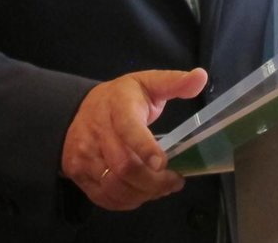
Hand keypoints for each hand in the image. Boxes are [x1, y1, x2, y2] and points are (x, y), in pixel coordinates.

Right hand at [61, 67, 207, 210]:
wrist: (82, 106)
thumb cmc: (123, 97)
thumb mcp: (148, 82)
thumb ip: (174, 82)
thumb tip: (201, 77)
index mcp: (117, 106)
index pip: (128, 129)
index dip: (145, 148)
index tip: (163, 163)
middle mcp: (95, 131)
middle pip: (124, 167)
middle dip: (154, 181)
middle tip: (175, 181)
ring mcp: (83, 155)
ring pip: (114, 186)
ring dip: (143, 194)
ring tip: (162, 189)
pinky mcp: (76, 172)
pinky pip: (103, 197)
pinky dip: (127, 201)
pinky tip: (142, 193)